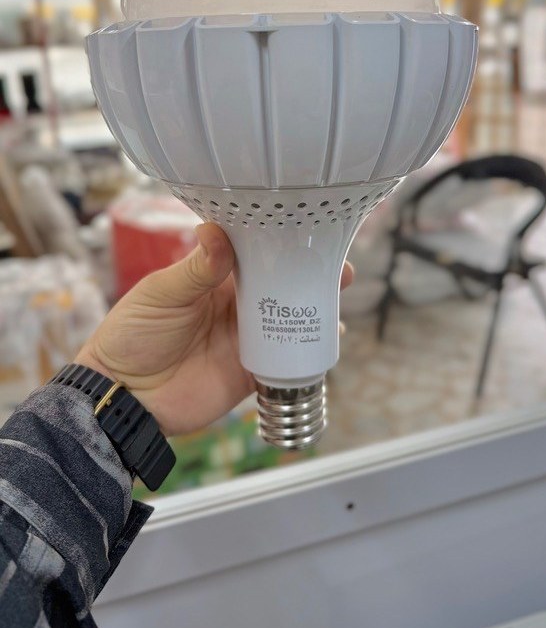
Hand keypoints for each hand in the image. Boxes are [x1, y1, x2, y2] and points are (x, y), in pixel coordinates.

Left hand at [76, 223, 353, 436]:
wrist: (124, 397)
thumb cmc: (132, 335)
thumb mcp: (161, 294)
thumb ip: (195, 269)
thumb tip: (218, 232)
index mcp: (213, 278)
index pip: (253, 253)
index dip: (280, 241)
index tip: (308, 230)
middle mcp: (235, 304)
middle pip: (280, 284)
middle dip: (309, 273)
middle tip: (338, 265)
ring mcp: (245, 337)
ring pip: (288, 318)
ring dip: (315, 308)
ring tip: (338, 295)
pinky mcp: (250, 371)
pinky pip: (285, 360)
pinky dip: (308, 350)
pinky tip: (329, 338)